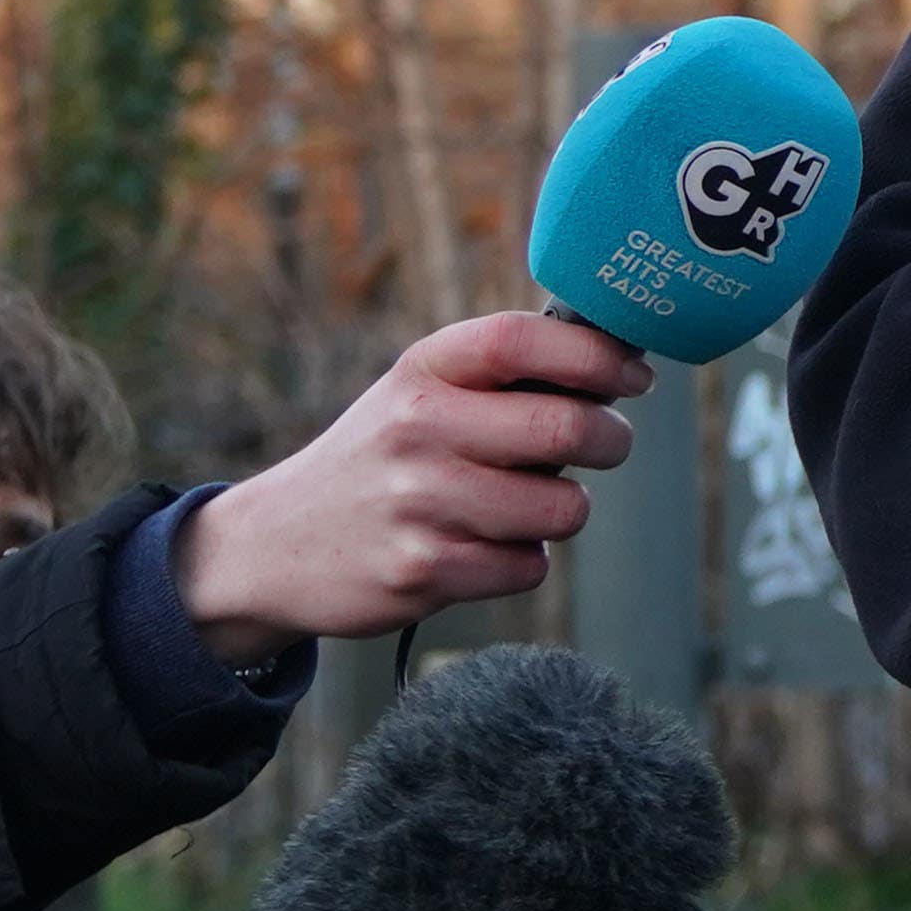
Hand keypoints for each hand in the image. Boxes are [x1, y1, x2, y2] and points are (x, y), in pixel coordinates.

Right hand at [176, 314, 649, 653]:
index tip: (632, 377)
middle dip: (611, 440)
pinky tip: (480, 547)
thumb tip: (620, 366)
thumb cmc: (384, 458)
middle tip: (607, 444)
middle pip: (566, 428)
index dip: (597, 356)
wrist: (277, 545)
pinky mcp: (422, 571)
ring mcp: (419, 501)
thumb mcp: (420, 394)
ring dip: (561, 510)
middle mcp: (416, 427)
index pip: (523, 340)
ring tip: (521, 504)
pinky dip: (521, 561)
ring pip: (562, 508)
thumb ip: (503, 378)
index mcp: (423, 371)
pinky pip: (528, 566)